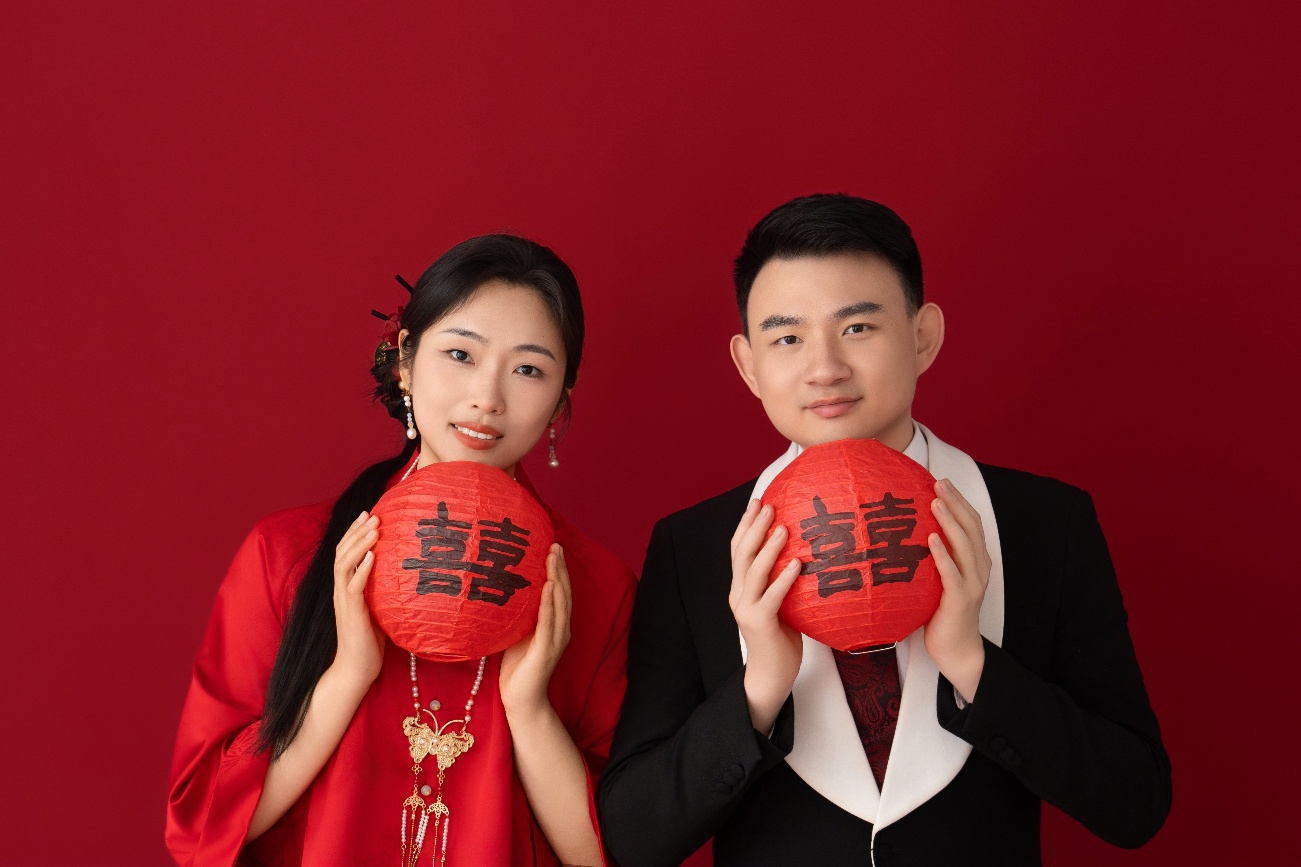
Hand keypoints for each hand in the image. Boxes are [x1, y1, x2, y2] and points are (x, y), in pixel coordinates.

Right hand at [331, 511, 384, 687]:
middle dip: (357, 531)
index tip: (368, 514)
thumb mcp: (379, 609)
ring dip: (359, 544)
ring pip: (344, 565)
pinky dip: (362, 569)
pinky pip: (353, 587)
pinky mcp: (351, 613)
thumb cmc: (371, 641)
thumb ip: (383, 590)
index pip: (346, 553)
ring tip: (374, 529)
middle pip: (342, 553)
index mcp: (347, 587)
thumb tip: (404, 573)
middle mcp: (342, 590)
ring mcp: (344, 601)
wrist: (357, 669)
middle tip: (372, 514)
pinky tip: (372, 556)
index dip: (355, 533)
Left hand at [500, 543, 571, 718]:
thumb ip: (517, 615)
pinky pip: (549, 623)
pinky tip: (549, 587)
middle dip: (560, 567)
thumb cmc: (516, 668)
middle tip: (555, 544)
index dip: (557, 569)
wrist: (521, 701)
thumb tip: (500, 589)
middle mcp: (560, 629)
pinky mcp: (546, 651)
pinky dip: (550, 604)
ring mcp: (555, 640)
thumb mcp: (516, 634)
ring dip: (557, 578)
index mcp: (554, 625)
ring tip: (553, 557)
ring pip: (560, 603)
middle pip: (563, 592)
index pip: (559, 592)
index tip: (551, 547)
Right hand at [730, 499, 802, 733]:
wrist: (770, 676)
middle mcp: (738, 594)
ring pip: (753, 571)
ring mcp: (746, 609)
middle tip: (769, 505)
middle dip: (754, 527)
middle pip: (741, 553)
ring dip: (768, 547)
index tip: (757, 502)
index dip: (745, 524)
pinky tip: (796, 564)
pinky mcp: (759, 624)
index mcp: (741, 588)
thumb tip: (806, 554)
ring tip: (782, 527)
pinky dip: (783, 579)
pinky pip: (772, 597)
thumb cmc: (780, 640)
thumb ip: (782, 582)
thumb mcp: (780, 604)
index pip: (738, 549)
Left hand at [924, 479, 991, 701]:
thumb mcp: (938, 580)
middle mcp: (978, 569)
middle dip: (955, 503)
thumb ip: (932, 558)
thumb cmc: (942, 613)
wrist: (956, 650)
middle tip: (939, 483)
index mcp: (976, 562)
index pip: (972, 525)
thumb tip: (904, 534)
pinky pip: (952, 574)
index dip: (959, 502)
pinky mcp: (960, 600)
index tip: (942, 483)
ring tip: (935, 503)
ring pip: (965, 546)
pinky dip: (943, 555)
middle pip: (971, 528)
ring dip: (950, 522)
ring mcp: (972, 584)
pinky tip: (931, 540)